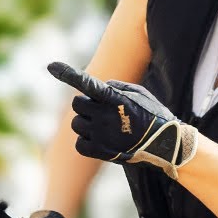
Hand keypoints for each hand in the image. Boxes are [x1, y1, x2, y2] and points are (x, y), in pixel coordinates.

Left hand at [48, 62, 197, 179]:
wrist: (166, 146)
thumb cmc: (154, 116)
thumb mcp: (139, 93)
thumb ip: (116, 86)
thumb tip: (98, 86)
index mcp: (115, 99)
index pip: (86, 83)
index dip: (67, 73)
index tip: (51, 65)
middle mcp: (105, 116)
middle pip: (76, 104)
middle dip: (85, 105)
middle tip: (101, 111)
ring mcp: (101, 135)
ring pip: (76, 124)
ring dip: (85, 123)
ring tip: (105, 127)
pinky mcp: (100, 152)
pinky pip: (79, 143)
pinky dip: (86, 141)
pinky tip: (102, 140)